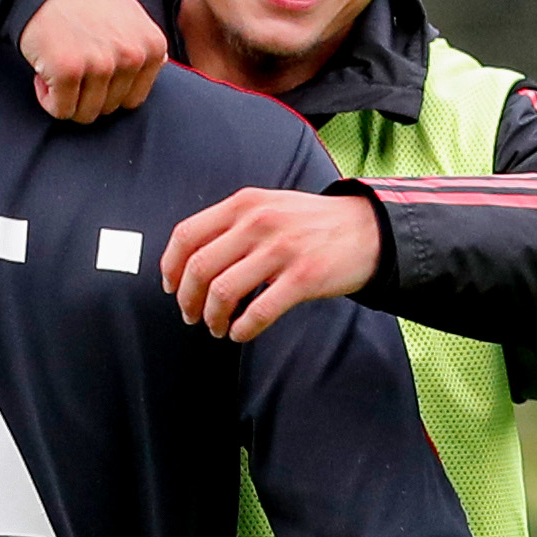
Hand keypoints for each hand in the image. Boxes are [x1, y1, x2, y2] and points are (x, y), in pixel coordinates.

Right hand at [18, 0, 164, 121]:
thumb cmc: (82, 2)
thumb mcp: (127, 12)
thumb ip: (144, 41)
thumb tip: (162, 62)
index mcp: (152, 45)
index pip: (134, 99)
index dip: (109, 89)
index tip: (93, 66)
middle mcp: (132, 55)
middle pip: (111, 109)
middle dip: (87, 94)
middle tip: (73, 64)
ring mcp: (101, 64)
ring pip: (86, 114)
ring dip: (67, 97)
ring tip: (61, 65)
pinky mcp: (69, 71)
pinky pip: (61, 110)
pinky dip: (48, 98)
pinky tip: (45, 71)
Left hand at [164, 186, 384, 342]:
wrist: (366, 229)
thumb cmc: (313, 223)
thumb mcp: (268, 206)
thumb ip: (232, 224)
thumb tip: (192, 260)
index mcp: (244, 204)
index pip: (187, 235)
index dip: (171, 267)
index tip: (170, 287)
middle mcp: (259, 223)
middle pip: (200, 268)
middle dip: (188, 300)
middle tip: (191, 315)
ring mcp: (281, 250)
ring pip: (224, 292)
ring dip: (213, 318)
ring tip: (217, 327)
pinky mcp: (304, 277)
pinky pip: (258, 312)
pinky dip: (242, 329)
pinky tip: (240, 332)